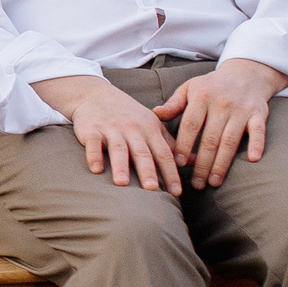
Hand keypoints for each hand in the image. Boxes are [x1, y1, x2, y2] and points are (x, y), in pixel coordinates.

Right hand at [37, 75, 183, 191]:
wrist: (96, 95)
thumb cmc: (129, 115)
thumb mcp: (152, 124)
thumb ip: (171, 144)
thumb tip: (196, 161)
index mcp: (150, 129)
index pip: (163, 153)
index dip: (170, 173)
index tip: (177, 192)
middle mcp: (132, 129)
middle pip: (141, 152)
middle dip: (147, 170)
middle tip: (152, 189)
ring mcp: (111, 129)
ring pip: (118, 149)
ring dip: (120, 166)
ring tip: (122, 183)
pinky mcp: (91, 129)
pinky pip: (93, 143)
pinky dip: (94, 155)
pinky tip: (96, 170)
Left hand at [153, 59, 287, 189]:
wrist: (245, 73)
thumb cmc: (211, 85)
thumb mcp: (190, 88)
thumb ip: (173, 104)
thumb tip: (154, 114)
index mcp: (201, 97)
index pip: (190, 126)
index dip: (183, 146)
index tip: (177, 164)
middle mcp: (221, 103)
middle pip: (210, 139)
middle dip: (201, 164)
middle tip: (195, 184)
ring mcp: (241, 109)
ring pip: (230, 140)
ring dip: (222, 164)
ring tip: (214, 182)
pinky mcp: (259, 113)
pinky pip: (258, 130)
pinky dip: (257, 144)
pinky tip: (252, 160)